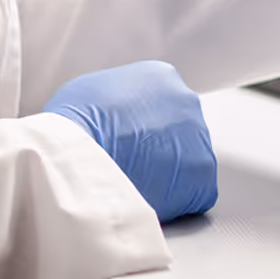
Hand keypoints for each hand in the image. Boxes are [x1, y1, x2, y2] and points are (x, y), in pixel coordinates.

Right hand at [43, 60, 217, 222]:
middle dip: (161, 149)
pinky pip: (194, 193)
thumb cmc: (77, 124)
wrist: (82, 156)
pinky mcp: (202, 176)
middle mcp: (186, 101)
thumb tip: (116, 115)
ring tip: (138, 184)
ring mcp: (199, 137)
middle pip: (180, 130)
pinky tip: (150, 200)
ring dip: (168, 175)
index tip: (131, 142)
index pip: (162, 103)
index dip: (144, 127)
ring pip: (188, 162)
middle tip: (135, 165)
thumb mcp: (92, 90)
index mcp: (161, 76)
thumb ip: (116, 98)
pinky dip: (175, 202)